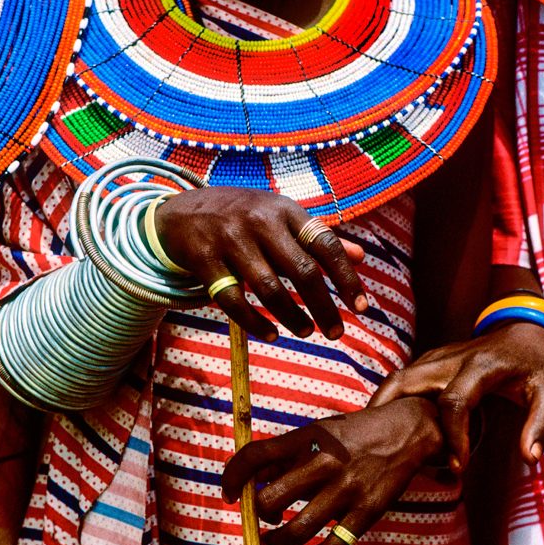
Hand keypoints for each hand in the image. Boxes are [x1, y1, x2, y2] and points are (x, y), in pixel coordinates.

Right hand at [156, 188, 367, 341]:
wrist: (181, 211)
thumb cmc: (243, 216)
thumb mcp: (281, 216)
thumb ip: (318, 237)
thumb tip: (361, 257)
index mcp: (286, 210)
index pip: (326, 245)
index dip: (347, 278)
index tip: (362, 307)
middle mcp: (261, 221)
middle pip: (302, 271)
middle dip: (324, 307)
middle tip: (336, 332)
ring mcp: (231, 239)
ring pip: (269, 289)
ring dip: (292, 316)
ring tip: (306, 331)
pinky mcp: (205, 260)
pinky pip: (233, 300)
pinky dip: (254, 322)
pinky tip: (271, 334)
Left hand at [221, 397, 442, 544]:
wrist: (407, 431)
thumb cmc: (354, 435)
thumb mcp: (319, 432)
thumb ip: (287, 456)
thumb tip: (250, 482)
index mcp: (307, 438)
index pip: (255, 456)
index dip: (232, 477)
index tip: (227, 493)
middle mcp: (324, 462)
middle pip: (270, 499)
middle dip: (258, 514)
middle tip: (263, 517)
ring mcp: (346, 489)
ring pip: (296, 529)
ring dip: (276, 542)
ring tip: (273, 541)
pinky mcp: (366, 512)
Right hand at [369, 322, 543, 470]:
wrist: (532, 331)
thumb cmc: (542, 364)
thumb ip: (542, 425)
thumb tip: (528, 459)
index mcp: (481, 365)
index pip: (454, 402)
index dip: (453, 438)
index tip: (459, 466)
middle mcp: (452, 357)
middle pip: (405, 382)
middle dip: (390, 415)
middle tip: (385, 452)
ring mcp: (438, 357)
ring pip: (397, 379)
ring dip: (384, 407)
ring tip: (376, 441)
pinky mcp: (432, 362)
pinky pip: (404, 381)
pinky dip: (392, 403)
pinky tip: (391, 428)